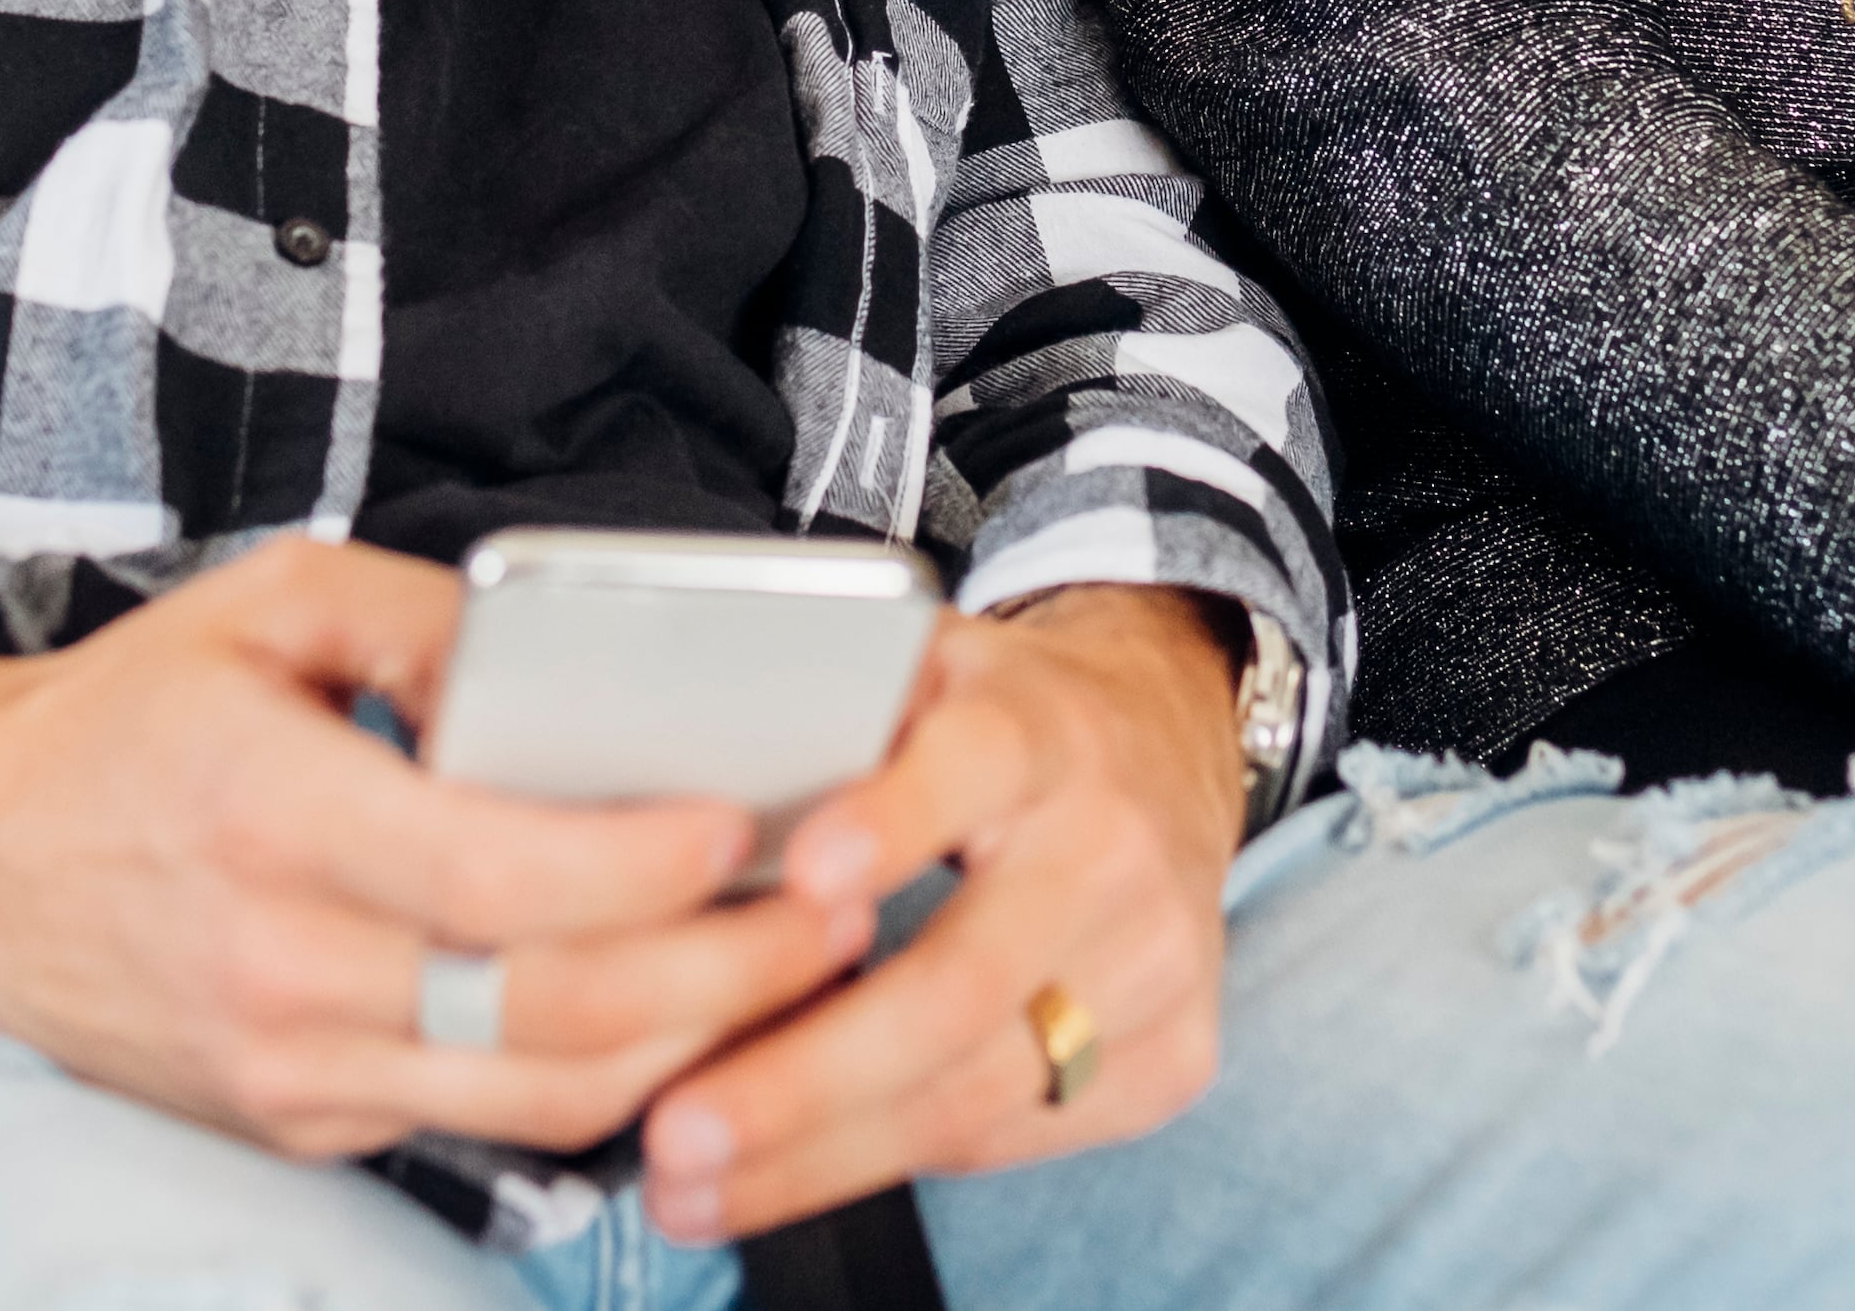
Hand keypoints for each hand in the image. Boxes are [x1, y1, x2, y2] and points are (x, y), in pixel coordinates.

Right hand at [0, 538, 873, 1164]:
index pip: (498, 876)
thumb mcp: (265, 603)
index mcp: (275, 811)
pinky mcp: (292, 1121)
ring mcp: (286, 1064)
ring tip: (795, 973)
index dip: (641, 866)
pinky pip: (477, 1125)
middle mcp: (282, 961)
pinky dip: (598, 1085)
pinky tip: (683, 1022)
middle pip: (549, 1009)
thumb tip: (562, 665)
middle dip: (723, 971)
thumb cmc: (128, 716)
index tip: (748, 826)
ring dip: (690, 1049)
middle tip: (836, 911)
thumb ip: (426, 620)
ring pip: (535, 1096)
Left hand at [641, 585, 1248, 1242]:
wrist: (1169, 749)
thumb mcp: (929, 668)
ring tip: (695, 1186)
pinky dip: (892, 1159)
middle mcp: (1112, 846)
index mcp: (1038, 730)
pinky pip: (1013, 1134)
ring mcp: (1155, 960)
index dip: (890, 822)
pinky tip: (794, 1172)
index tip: (803, 875)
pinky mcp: (1174, 1052)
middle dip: (808, 1074)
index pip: (972, 767)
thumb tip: (689, 750)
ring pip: (977, 1087)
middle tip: (680, 1129)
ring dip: (823, 1153)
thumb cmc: (1002, 722)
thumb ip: (832, 700)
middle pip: (959, 982)